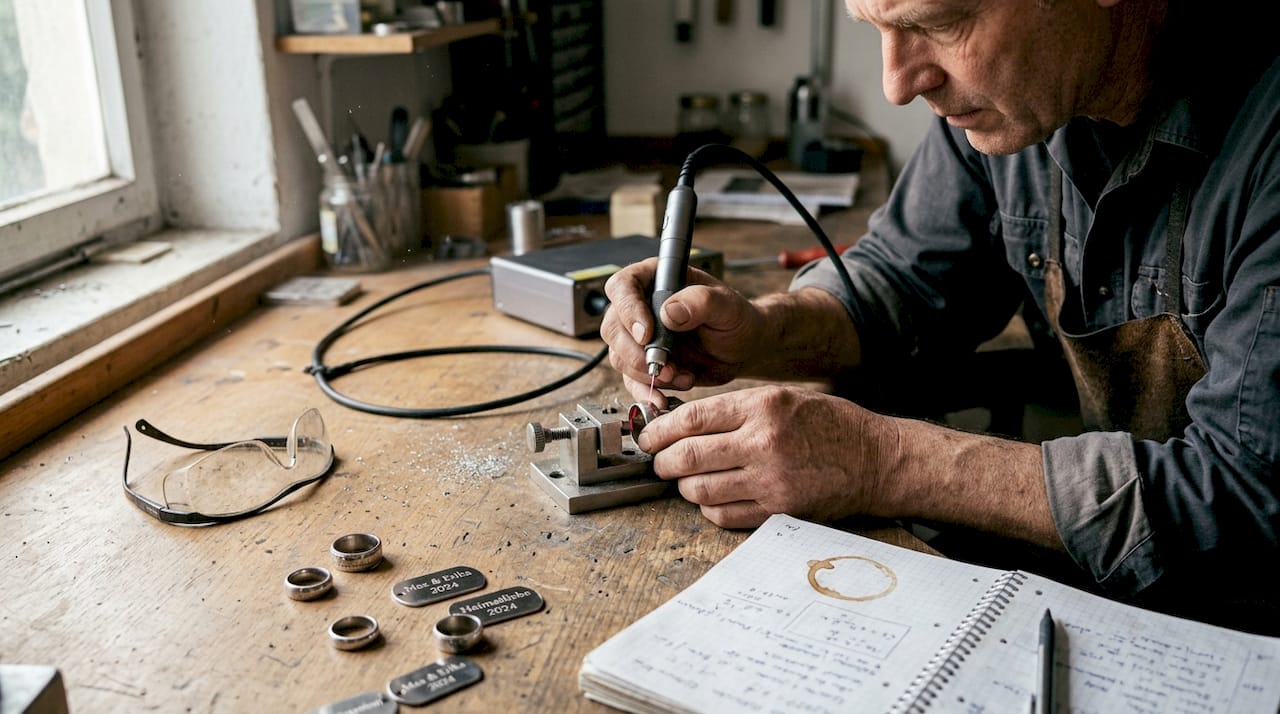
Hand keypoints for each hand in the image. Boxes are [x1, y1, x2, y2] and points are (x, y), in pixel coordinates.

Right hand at [600, 258, 766, 404]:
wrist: (742, 349)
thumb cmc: (735, 319)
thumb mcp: (726, 305)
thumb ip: (701, 301)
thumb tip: (669, 311)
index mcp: (656, 280)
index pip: (623, 287)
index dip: (628, 310)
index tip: (646, 334)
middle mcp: (641, 306)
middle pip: (613, 327)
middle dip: (636, 353)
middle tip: (666, 366)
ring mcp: (639, 337)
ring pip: (619, 356)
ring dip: (646, 374)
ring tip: (681, 376)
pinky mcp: (644, 363)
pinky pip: (630, 380)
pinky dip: (646, 392)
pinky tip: (663, 398)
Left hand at [635, 385, 894, 528]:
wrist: (876, 459)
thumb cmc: (830, 424)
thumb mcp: (783, 397)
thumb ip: (736, 409)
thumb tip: (682, 422)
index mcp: (763, 407)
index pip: (691, 419)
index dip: (659, 430)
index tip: (648, 436)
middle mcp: (764, 443)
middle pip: (687, 457)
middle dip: (662, 462)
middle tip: (659, 462)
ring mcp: (771, 481)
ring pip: (701, 490)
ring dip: (684, 487)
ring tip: (686, 480)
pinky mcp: (779, 511)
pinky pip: (724, 515)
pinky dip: (709, 509)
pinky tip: (713, 499)